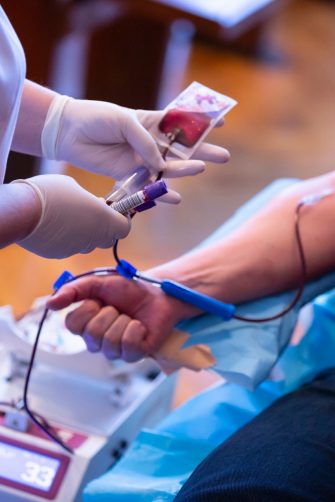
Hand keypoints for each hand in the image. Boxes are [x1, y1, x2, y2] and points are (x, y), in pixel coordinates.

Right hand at [13, 175, 129, 257]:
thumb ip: (89, 200)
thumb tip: (89, 205)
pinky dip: (66, 237)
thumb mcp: (75, 187)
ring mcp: (76, 248)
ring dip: (84, 231)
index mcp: (104, 221)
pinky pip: (69, 246)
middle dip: (104, 226)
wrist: (22, 212)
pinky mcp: (60, 254)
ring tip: (68, 215)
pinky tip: (53, 224)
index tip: (113, 209)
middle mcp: (93, 238)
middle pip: (108, 238)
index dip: (121, 218)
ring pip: (87, 242)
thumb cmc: (51, 193)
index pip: (124, 227)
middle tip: (92, 210)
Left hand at [41, 95, 229, 179]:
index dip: (201, 123)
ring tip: (201, 169)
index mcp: (151, 122)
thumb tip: (160, 163)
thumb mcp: (124, 121)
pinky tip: (175, 198)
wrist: (69, 132)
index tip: (222, 122)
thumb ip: (144, 142)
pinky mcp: (129, 175)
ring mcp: (141, 160)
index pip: (181, 122)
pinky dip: (161, 193)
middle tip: (224, 156)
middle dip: (203, 150)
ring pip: (169, 167)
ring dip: (185, 169)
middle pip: (182, 148)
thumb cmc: (96, 118)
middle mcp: (150, 142)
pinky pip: (149, 185)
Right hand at [47, 274, 184, 361]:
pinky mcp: (134, 355)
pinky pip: (128, 345)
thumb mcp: (98, 283)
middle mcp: (97, 341)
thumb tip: (50, 304)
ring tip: (130, 317)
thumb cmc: (128, 290)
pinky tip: (140, 326)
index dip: (88, 308)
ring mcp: (115, 351)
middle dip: (109, 313)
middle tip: (119, 308)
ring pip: (110, 341)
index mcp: (85, 325)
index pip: (72, 324)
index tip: (100, 300)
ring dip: (124, 321)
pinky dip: (136, 330)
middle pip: (92, 333)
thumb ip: (73, 290)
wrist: (157, 293)